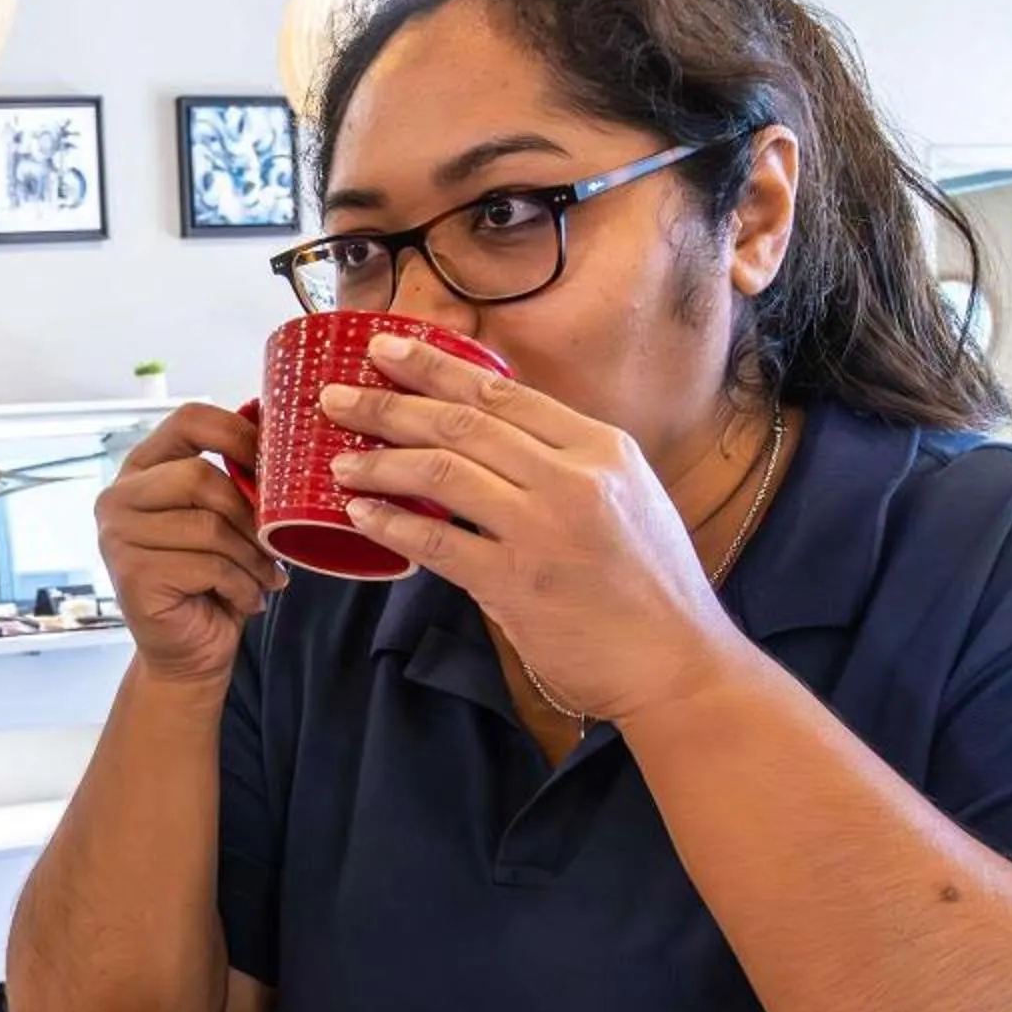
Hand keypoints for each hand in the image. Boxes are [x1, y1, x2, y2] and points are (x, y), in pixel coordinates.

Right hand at [93, 404, 287, 686]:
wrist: (189, 651)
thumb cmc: (212, 579)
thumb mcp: (226, 518)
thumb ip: (236, 476)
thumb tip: (278, 429)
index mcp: (143, 468)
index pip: (189, 420)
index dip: (238, 433)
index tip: (275, 461)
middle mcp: (118, 497)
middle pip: (198, 476)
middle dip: (249, 513)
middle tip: (273, 545)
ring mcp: (117, 537)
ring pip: (207, 526)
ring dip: (251, 557)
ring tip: (265, 577)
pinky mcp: (132, 575)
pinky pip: (207, 566)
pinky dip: (241, 585)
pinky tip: (246, 599)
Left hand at [322, 334, 746, 724]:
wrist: (676, 663)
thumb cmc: (647, 586)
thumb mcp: (625, 498)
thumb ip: (563, 465)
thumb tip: (488, 442)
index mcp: (601, 448)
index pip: (502, 392)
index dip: (436, 367)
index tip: (387, 348)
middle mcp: (573, 478)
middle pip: (462, 423)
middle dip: (390, 404)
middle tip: (336, 396)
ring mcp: (543, 530)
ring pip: (442, 472)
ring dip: (380, 462)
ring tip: (339, 459)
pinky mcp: (516, 585)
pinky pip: (437, 542)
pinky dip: (392, 524)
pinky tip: (361, 513)